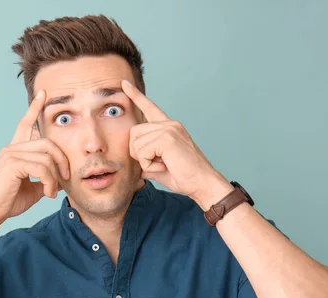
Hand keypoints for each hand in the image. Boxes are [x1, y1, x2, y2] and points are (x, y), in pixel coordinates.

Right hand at [0, 90, 69, 226]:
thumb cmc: (9, 202)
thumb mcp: (33, 189)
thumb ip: (45, 178)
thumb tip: (62, 177)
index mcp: (15, 151)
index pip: (25, 124)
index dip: (34, 108)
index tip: (42, 94)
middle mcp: (11, 149)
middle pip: (46, 142)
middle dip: (62, 159)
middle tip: (67, 177)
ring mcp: (10, 154)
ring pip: (46, 156)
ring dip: (55, 176)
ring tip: (53, 191)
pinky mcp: (12, 164)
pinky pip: (41, 167)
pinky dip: (49, 181)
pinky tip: (48, 193)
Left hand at [122, 79, 232, 208]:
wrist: (202, 183)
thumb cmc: (184, 177)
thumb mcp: (159, 167)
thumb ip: (146, 161)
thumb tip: (135, 166)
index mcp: (169, 127)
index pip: (149, 108)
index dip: (136, 96)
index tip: (125, 84)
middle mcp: (169, 124)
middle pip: (133, 132)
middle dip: (137, 152)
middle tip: (156, 162)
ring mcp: (169, 129)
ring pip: (136, 143)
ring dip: (144, 160)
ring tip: (164, 164)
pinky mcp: (167, 138)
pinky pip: (142, 152)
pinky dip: (149, 164)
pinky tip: (165, 165)